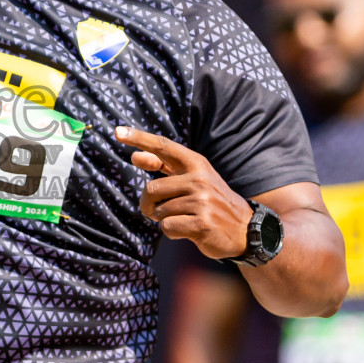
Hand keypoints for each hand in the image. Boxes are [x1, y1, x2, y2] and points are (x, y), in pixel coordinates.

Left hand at [116, 126, 251, 259]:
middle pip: (151, 189)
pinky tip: (189, 230)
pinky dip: (172, 232)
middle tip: (161, 211)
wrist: (246, 229)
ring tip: (185, 218)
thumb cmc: (211, 203)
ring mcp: (202, 201)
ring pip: (159, 212)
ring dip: (164, 219)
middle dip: (149, 205)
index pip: (162, 146)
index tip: (117, 131)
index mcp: (196, 163)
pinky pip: (167, 227)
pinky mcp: (201, 223)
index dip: (139, 138)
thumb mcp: (193, 179)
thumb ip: (164, 168)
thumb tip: (134, 156)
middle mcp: (199, 178)